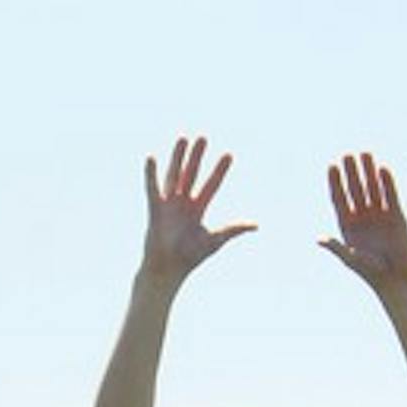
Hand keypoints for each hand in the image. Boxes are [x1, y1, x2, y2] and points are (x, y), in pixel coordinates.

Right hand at [140, 135, 256, 284]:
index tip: (229, 155)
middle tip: (203, 137)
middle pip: (192, 175)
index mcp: (197, 210)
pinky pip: (152, 189)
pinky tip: (151, 158)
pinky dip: (151, 175)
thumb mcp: (214, 241)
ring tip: (183, 138)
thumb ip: (233, 229)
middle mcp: (183, 203)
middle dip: (198, 157)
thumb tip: (256, 224)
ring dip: (178, 158)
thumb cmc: (189, 257)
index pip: (211, 185)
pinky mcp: (155, 209)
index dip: (220, 171)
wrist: (168, 269)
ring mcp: (169, 205)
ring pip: (174, 176)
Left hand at [318, 152, 406, 292]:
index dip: (335, 183)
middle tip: (347, 155)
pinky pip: (390, 195)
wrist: (395, 278)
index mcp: (347, 225)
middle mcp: (362, 217)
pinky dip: (387, 183)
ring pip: (372, 189)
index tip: (331, 167)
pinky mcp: (396, 215)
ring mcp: (379, 215)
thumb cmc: (370, 272)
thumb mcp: (351, 259)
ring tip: (365, 154)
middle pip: (354, 190)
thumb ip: (336, 247)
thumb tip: (318, 239)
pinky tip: (383, 169)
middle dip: (351, 173)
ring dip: (368, 173)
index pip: (339, 199)